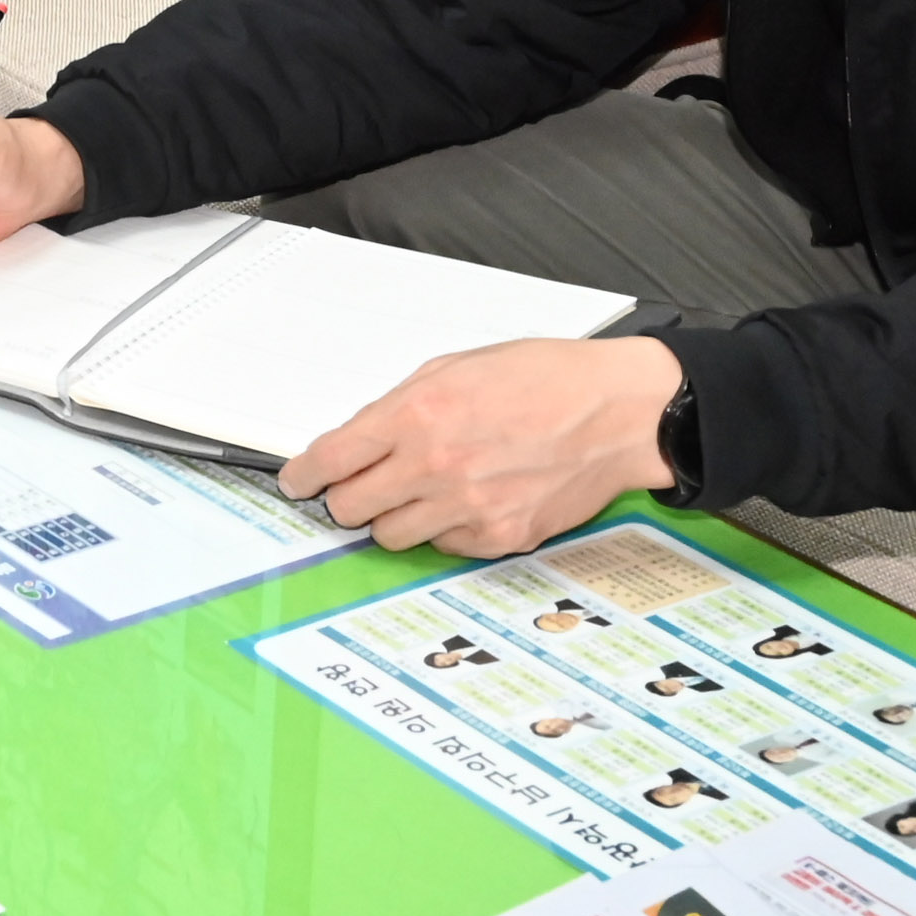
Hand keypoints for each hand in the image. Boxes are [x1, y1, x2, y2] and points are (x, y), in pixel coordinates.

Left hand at [277, 336, 681, 555]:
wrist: (617, 411)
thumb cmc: (543, 379)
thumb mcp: (452, 369)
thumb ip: (398, 407)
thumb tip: (358, 441)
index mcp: (417, 415)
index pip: (331, 458)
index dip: (304, 474)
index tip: (298, 481)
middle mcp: (436, 466)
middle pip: (351, 508)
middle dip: (345, 498)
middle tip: (357, 487)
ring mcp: (469, 508)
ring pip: (392, 536)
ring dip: (393, 517)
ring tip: (419, 491)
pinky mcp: (501, 537)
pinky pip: (444, 547)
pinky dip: (444, 529)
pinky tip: (465, 501)